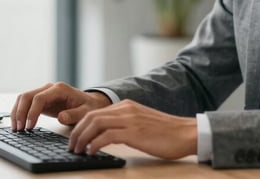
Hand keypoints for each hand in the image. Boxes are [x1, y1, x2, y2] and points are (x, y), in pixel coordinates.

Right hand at [10, 82, 111, 130]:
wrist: (90, 102)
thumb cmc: (88, 106)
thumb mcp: (86, 111)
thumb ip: (75, 114)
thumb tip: (61, 117)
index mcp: (60, 89)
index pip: (40, 98)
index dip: (32, 112)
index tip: (29, 126)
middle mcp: (49, 88)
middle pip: (27, 96)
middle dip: (20, 112)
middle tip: (19, 129)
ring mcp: (44, 92)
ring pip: (23, 98)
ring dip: (17, 112)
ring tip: (16, 129)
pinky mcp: (41, 99)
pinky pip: (26, 103)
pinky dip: (19, 112)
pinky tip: (18, 124)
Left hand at [69, 99, 196, 159]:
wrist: (187, 133)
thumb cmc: (168, 133)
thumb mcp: (143, 122)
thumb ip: (127, 124)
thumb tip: (108, 136)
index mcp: (127, 106)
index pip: (95, 112)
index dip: (80, 126)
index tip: (75, 139)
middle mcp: (126, 109)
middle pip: (91, 117)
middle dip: (76, 132)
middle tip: (72, 146)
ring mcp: (130, 120)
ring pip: (96, 124)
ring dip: (82, 138)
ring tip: (78, 151)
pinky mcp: (135, 132)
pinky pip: (107, 136)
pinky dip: (95, 144)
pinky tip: (92, 152)